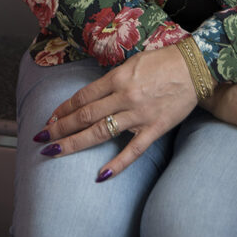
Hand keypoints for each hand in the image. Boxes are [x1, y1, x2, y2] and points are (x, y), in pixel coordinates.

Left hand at [34, 46, 197, 179]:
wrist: (194, 67)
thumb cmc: (163, 61)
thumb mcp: (133, 62)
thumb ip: (114, 78)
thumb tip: (94, 93)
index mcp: (118, 77)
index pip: (83, 96)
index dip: (64, 109)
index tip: (51, 118)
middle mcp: (125, 96)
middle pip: (85, 115)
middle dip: (60, 127)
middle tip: (42, 138)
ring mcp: (139, 114)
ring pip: (101, 132)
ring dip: (75, 143)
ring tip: (55, 152)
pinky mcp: (154, 128)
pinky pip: (133, 150)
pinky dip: (117, 164)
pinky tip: (101, 175)